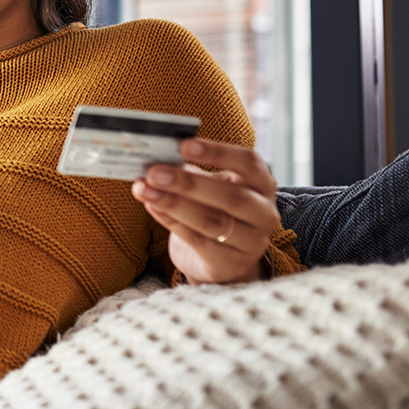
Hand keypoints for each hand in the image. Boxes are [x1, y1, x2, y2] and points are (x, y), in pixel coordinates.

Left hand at [130, 138, 278, 283]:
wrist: (221, 258)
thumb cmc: (214, 211)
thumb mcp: (210, 188)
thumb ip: (191, 173)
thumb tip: (158, 159)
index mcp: (263, 184)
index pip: (249, 162)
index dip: (217, 152)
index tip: (184, 145)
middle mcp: (265, 213)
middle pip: (231, 196)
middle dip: (188, 183)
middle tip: (153, 172)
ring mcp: (252, 242)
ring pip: (212, 221)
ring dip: (173, 204)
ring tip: (144, 189)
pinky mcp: (231, 263)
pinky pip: (197, 240)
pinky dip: (171, 222)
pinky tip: (151, 207)